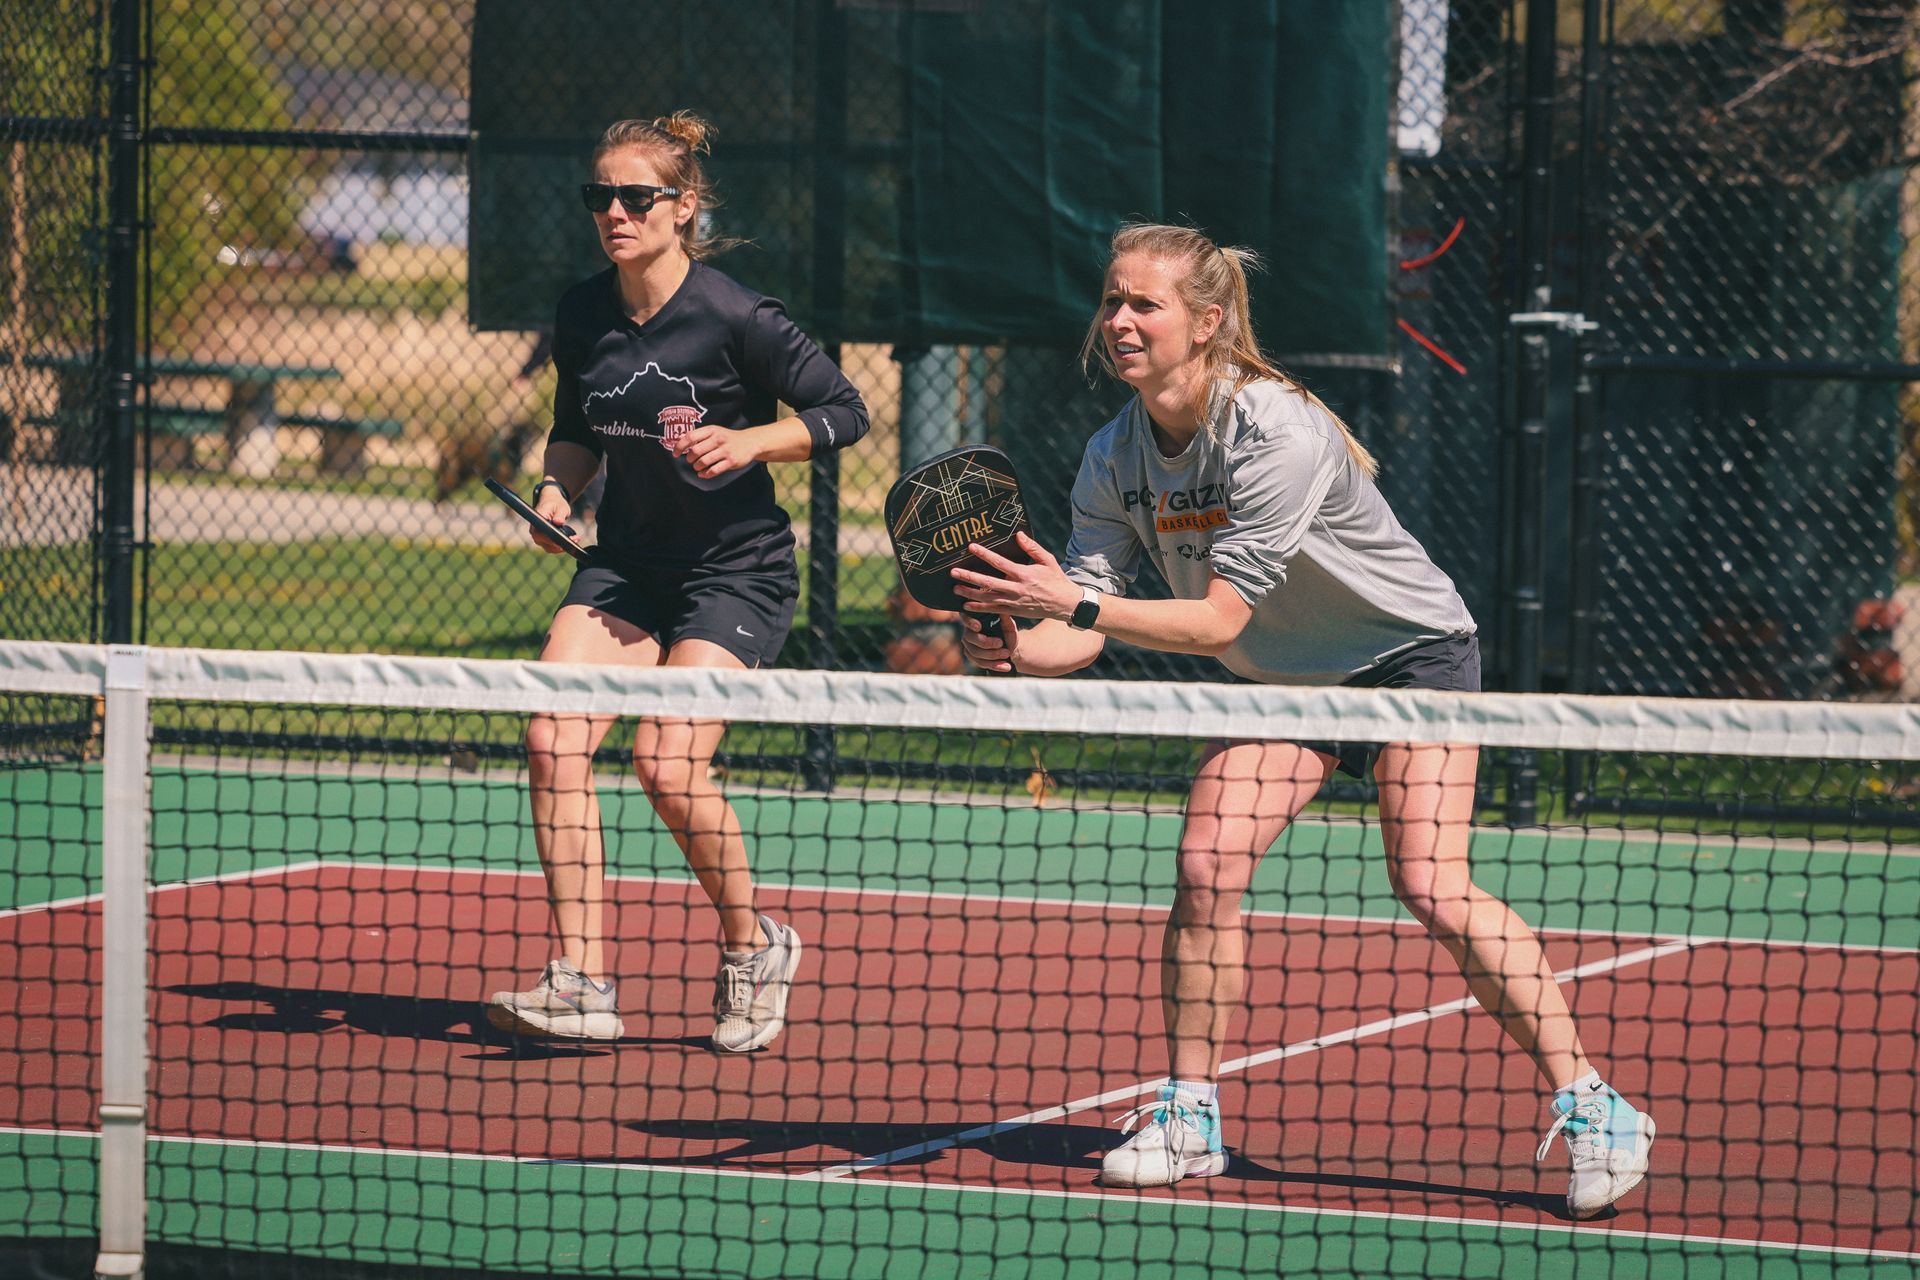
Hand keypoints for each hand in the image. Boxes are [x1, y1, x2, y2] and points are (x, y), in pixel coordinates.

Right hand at [531, 487, 575, 554]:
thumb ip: (559, 514)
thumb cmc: (555, 503)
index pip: (541, 535)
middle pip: (546, 544)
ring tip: (576, 538)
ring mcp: (539, 537)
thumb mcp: (560, 507)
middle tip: (575, 539)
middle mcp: (535, 531)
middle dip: (561, 544)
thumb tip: (558, 522)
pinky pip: (553, 547)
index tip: (563, 541)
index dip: (552, 540)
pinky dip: (563, 545)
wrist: (552, 503)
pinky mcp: (545, 541)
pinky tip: (572, 540)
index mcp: (536, 521)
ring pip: (550, 548)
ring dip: (564, 546)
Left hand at [671, 424, 759, 478]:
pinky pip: (714, 470)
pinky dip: (706, 474)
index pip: (690, 437)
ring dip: (697, 467)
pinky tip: (704, 474)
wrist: (750, 442)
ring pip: (704, 461)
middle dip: (689, 458)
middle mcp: (718, 439)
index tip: (675, 453)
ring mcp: (726, 450)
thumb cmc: (728, 437)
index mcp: (711, 430)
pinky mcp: (732, 461)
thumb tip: (679, 440)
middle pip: (695, 451)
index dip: (680, 446)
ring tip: (697, 467)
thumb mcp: (714, 431)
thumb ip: (699, 435)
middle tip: (690, 460)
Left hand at [950, 531, 1079, 621]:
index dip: (984, 555)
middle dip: (969, 577)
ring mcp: (1014, 602)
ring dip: (970, 593)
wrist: (1065, 604)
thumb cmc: (1056, 579)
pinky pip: (993, 610)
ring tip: (955, 588)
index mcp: (1024, 574)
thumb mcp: (1048, 560)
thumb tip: (1018, 535)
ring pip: (987, 598)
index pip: (1000, 563)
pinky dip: (979, 608)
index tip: (971, 547)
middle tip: (953, 572)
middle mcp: (1017, 589)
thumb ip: (1032, 548)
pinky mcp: (1014, 611)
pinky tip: (966, 605)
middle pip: (988, 582)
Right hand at [960, 612, 1018, 672]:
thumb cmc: (1008, 633)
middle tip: (1001, 643)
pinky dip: (995, 665)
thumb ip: (1005, 618)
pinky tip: (1006, 666)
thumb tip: (1003, 608)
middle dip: (986, 643)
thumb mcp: (1009, 625)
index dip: (970, 622)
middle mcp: (968, 633)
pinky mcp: (973, 658)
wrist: (1011, 648)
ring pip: (976, 653)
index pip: (966, 618)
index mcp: (974, 620)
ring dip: (992, 655)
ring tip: (1007, 654)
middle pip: (970, 638)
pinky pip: (981, 663)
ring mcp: (969, 646)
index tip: (978, 627)